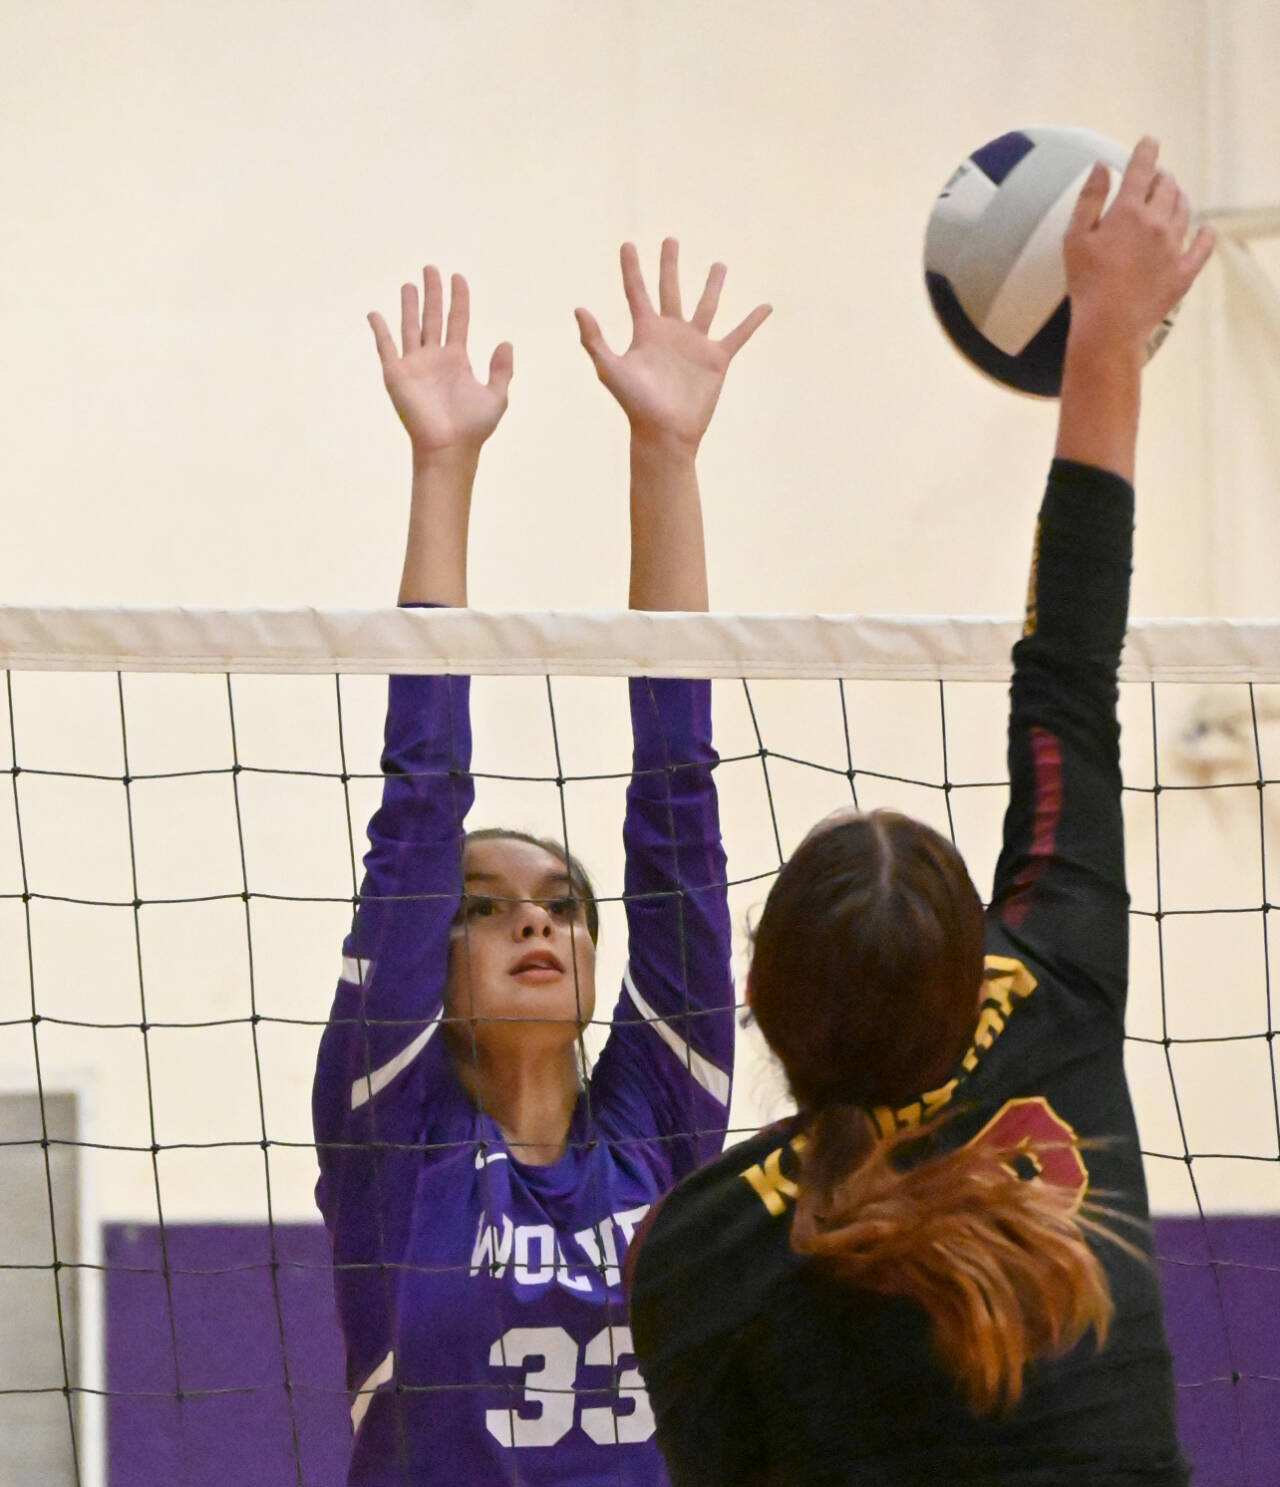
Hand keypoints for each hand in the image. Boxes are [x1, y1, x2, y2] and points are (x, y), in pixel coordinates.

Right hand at [368, 269, 513, 457]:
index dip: (459, 299)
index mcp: (457, 360)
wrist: (448, 447)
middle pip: (433, 317)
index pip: (458, 320)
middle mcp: (434, 358)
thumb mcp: (496, 396)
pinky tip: (374, 313)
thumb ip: (502, 369)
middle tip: (431, 268)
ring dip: (410, 305)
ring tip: (409, 284)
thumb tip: (506, 342)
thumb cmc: (473, 428)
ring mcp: (414, 365)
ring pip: (410, 326)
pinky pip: (386, 347)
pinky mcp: (396, 374)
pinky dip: (380, 330)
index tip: (458, 277)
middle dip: (433, 293)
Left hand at [576, 239, 770, 452]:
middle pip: (670, 289)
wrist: (664, 432)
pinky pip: (738, 335)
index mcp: (645, 332)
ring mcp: (694, 345)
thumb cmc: (635, 404)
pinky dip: (752, 322)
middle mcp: (670, 333)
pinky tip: (766, 307)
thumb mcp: (610, 369)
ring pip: (705, 306)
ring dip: (712, 286)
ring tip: (719, 265)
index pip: (636, 292)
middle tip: (670, 240)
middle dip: (669, 265)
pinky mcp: (716, 360)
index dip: (631, 268)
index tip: (628, 244)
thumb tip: (579, 309)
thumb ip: (594, 340)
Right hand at [1063, 137, 1214, 349]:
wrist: (1109, 325)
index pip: (1141, 169)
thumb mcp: (1075, 238)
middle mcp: (1157, 222)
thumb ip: (1089, 198)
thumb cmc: (1086, 282)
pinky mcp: (1183, 271)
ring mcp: (1174, 247)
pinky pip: (1202, 247)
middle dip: (1162, 176)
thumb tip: (1101, 165)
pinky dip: (1205, 234)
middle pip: (1167, 187)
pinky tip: (1205, 229)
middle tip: (1156, 177)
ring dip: (1178, 198)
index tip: (1149, 142)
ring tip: (1172, 197)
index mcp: (1129, 211)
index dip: (1146, 152)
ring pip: (1183, 210)